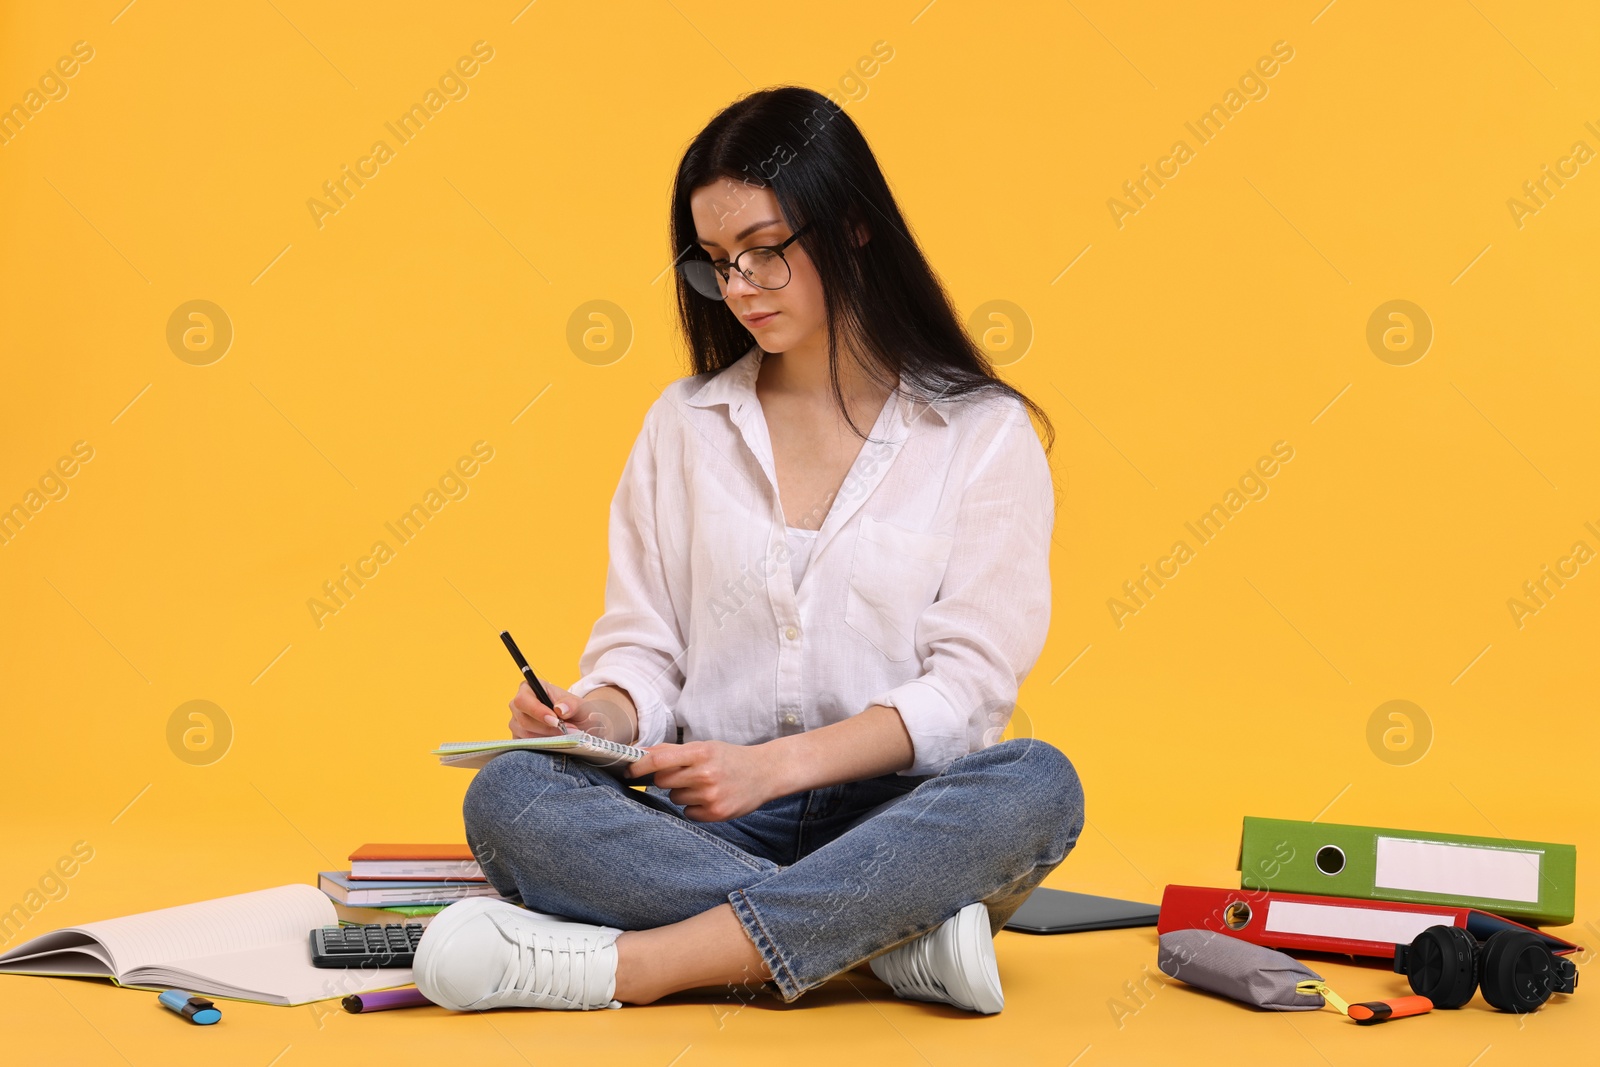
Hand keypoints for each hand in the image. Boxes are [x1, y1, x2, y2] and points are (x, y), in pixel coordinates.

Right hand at [507, 681, 632, 742]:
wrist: (580, 725)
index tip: (555, 721)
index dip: (537, 711)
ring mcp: (516, 722)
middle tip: (567, 731)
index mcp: (530, 688)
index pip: (523, 700)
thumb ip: (572, 704)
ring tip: (564, 736)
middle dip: (547, 728)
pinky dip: (541, 746)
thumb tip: (559, 709)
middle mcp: (519, 704)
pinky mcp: (518, 737)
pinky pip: (524, 745)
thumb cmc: (578, 711)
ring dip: (546, 738)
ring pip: (524, 734)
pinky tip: (554, 743)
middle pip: (523, 720)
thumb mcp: (582, 706)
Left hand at [627, 741, 776, 821]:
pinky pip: (688, 813)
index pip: (658, 760)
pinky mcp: (716, 813)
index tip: (628, 771)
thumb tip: (640, 753)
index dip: (638, 766)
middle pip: (663, 781)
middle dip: (667, 779)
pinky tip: (710, 798)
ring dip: (682, 793)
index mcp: (700, 752)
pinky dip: (694, 807)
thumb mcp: (705, 747)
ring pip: (675, 798)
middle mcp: (705, 774)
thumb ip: (672, 751)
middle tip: (685, 775)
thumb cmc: (730, 758)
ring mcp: (711, 795)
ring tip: (704, 785)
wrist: (765, 772)